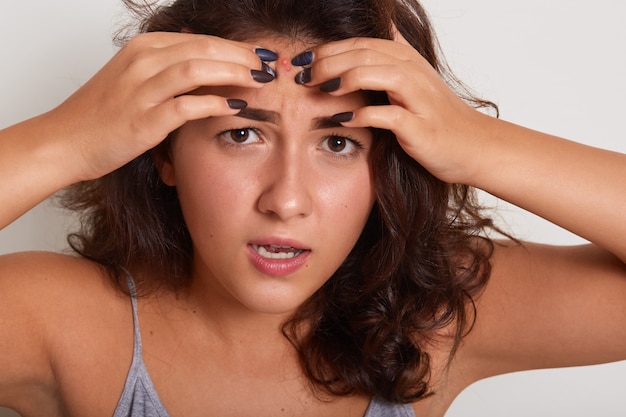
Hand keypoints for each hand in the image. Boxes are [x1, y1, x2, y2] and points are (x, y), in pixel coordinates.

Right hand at [46, 32, 273, 180]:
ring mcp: (141, 90)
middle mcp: (142, 62)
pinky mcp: (143, 119)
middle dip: (243, 55)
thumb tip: (202, 53)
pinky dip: (215, 103)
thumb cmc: (102, 114)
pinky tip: (236, 105)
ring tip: (260, 80)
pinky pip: (187, 105)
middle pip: (204, 48)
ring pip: (197, 68)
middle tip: (270, 66)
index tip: (261, 55)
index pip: (199, 39)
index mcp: (143, 49)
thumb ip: (166, 64)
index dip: (235, 46)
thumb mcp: (133, 77)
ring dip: (234, 72)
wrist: (65, 141)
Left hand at [291, 36, 494, 184]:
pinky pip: (389, 115)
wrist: (473, 145)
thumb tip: (388, 26)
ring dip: (345, 78)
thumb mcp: (419, 78)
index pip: (360, 44)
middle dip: (327, 61)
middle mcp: (412, 72)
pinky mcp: (420, 126)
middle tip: (300, 74)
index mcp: (406, 59)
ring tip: (319, 89)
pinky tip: (342, 119)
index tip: (300, 61)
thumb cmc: (440, 116)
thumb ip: (400, 51)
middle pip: (364, 54)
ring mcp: (418, 98)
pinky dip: (364, 115)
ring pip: (378, 73)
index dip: (327, 49)